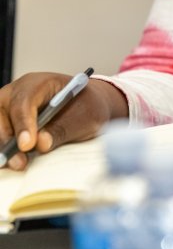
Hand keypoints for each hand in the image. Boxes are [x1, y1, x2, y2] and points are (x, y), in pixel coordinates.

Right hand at [0, 72, 127, 169]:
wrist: (88, 107)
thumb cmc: (86, 106)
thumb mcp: (84, 117)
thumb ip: (63, 129)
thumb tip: (40, 144)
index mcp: (39, 83)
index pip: (24, 101)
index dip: (24, 123)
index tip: (27, 144)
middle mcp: (18, 93)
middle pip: (2, 113)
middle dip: (8, 139)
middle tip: (20, 162)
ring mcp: (10, 108)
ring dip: (5, 147)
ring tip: (20, 164)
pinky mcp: (9, 123)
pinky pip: (2, 135)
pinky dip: (5, 148)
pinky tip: (15, 161)